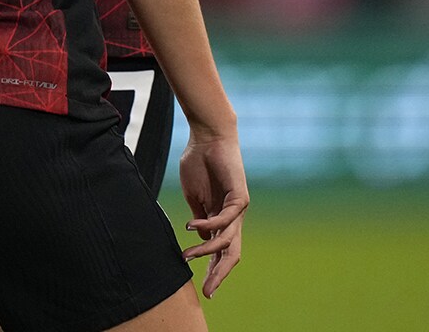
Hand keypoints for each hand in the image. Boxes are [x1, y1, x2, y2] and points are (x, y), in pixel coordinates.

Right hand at [177, 129, 248, 298]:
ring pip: (228, 241)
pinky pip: (226, 219)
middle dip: (219, 274)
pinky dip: (208, 225)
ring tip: (187, 254)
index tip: (204, 289)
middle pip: (231, 254)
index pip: (220, 251)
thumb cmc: (198, 164)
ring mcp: (238, 209)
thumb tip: (202, 240)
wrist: (208, 138)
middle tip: (208, 291)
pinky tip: (191, 226)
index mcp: (220, 219)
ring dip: (207, 251)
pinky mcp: (240, 198)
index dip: (212, 270)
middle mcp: (233, 218)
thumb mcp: (194, 197)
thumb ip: (199, 218)